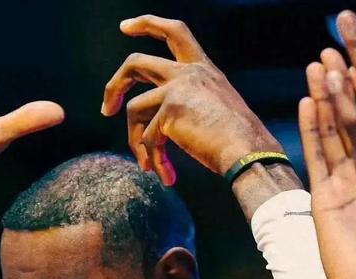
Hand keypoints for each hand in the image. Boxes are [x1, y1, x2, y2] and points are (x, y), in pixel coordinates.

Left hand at [101, 15, 281, 184]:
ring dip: (135, 141)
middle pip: (135, 63)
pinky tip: (165, 176)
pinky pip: (147, 139)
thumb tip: (155, 126)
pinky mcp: (170, 111)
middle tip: (107, 110)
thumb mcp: (214, 109)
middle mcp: (188, 72)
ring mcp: (177, 89)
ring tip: (147, 165)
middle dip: (114, 86)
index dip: (147, 24)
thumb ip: (187, 104)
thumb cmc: (237, 141)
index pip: (174, 32)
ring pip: (134, 109)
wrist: (248, 152)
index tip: (125, 27)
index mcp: (202, 69)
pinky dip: (154, 160)